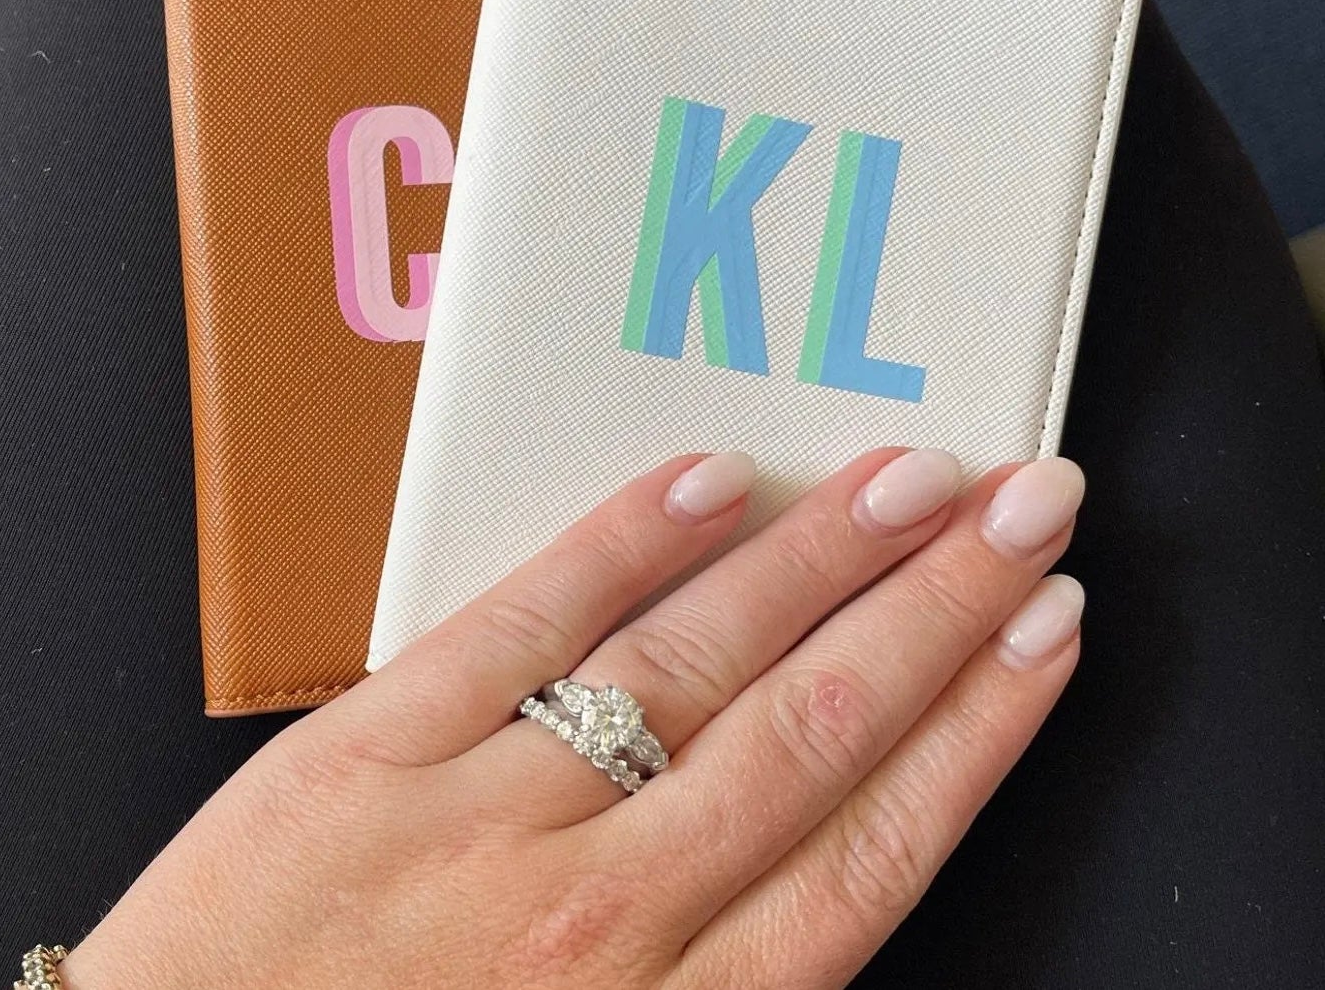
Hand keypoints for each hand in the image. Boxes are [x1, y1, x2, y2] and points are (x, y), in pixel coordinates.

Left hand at [62, 446, 1084, 988]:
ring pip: (697, 662)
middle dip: (940, 609)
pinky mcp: (377, 748)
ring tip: (913, 478)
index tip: (1041, 632)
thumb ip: (707, 979)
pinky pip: (527, 622)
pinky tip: (709, 480)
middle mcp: (604, 917)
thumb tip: (815, 851)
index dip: (976, 726)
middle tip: (1024, 508)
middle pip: (816, 731)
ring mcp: (489, 817)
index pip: (871, 846)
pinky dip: (626, 544)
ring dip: (822, 560)